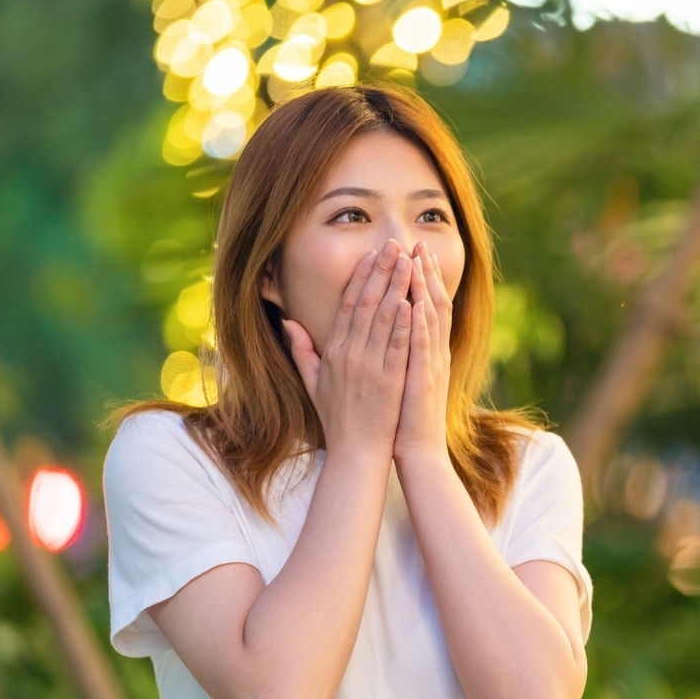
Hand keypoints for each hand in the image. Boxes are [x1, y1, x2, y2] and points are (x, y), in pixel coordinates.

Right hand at [281, 242, 413, 458]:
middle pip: (366, 304)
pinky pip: (397, 347)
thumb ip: (301, 350)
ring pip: (384, 319)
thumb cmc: (337, 418)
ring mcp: (369, 367)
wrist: (355, 452)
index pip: (347, 306)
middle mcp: (349, 354)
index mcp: (333, 351)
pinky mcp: (389, 381)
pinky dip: (404, 324)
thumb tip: (287, 322)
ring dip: (396, 288)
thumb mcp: (313, 381)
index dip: (360, 278)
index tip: (372, 255)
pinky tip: (412, 302)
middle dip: (381, 272)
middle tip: (394, 245)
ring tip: (409, 262)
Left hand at [393, 241, 453, 461]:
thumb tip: (374, 334)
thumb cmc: (400, 417)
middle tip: (417, 243)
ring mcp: (431, 365)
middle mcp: (432, 353)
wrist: (417, 450)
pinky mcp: (424, 380)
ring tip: (417, 261)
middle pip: (431, 303)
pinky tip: (415, 303)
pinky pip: (423, 348)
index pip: (421, 306)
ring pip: (430, 319)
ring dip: (424, 289)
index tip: (406, 253)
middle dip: (423, 273)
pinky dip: (420, 324)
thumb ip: (386, 353)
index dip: (415, 279)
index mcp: (422, 351)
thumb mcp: (394, 379)